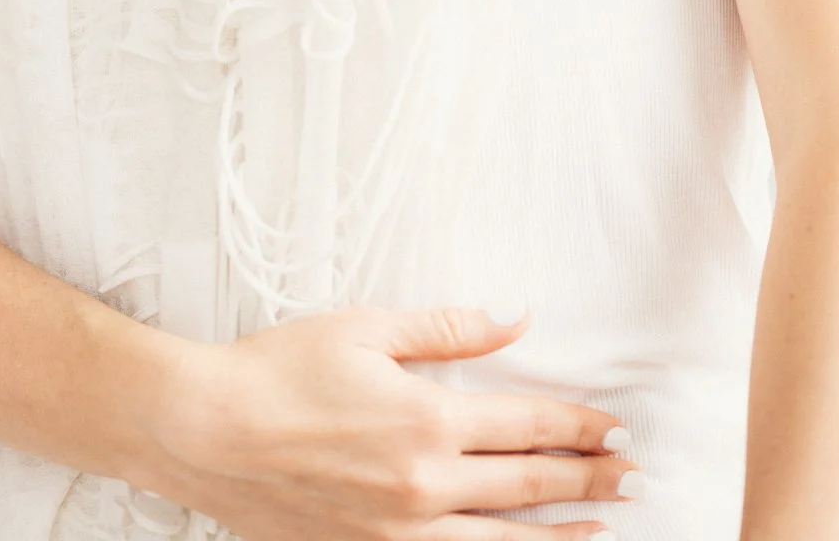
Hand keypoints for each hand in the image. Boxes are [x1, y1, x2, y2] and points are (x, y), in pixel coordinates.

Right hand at [147, 302, 638, 539]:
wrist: (205, 433)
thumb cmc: (279, 370)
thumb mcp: (366, 329)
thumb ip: (448, 328)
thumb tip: (516, 319)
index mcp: (426, 420)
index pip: (528, 425)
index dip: (580, 426)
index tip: (617, 427)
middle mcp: (423, 486)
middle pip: (528, 486)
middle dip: (589, 479)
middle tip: (632, 476)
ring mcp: (397, 536)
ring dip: (560, 535)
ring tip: (602, 527)